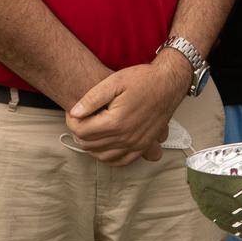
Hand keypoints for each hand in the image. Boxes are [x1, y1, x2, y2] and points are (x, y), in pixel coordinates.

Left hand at [65, 62, 189, 165]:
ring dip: (91, 145)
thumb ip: (92, 98)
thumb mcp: (115, 81)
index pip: (81, 131)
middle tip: (81, 118)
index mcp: (116, 121)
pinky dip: (108, 157)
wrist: (169, 82)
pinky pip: (120, 161)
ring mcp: (136, 144)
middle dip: (80, 132)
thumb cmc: (143, 79)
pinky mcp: (143, 146)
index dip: (72, 121)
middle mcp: (126, 137)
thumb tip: (74, 112)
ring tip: (91, 130)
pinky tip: (104, 145)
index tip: (74, 111)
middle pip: (89, 145)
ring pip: (102, 156)